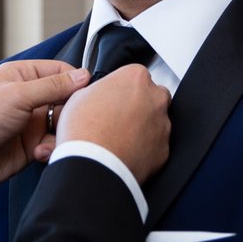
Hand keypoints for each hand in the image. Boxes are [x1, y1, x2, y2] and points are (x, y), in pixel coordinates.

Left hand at [0, 60, 88, 197]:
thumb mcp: (18, 96)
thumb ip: (53, 86)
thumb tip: (84, 76)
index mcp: (22, 75)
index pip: (61, 71)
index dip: (77, 82)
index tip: (88, 95)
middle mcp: (29, 96)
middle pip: (67, 99)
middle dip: (71, 113)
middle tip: (68, 122)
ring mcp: (31, 121)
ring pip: (64, 124)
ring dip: (60, 134)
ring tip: (47, 141)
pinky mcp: (33, 145)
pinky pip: (55, 143)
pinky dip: (51, 149)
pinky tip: (37, 154)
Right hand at [54, 64, 170, 183]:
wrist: (93, 165)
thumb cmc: (84, 131)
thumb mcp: (79, 96)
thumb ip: (97, 89)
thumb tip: (98, 94)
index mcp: (135, 77)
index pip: (134, 76)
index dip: (121, 88)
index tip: (114, 98)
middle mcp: (155, 98)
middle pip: (152, 96)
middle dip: (139, 105)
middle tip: (118, 117)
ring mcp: (163, 125)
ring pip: (156, 122)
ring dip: (142, 127)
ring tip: (119, 138)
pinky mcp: (164, 150)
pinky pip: (156, 145)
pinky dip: (145, 148)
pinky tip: (126, 152)